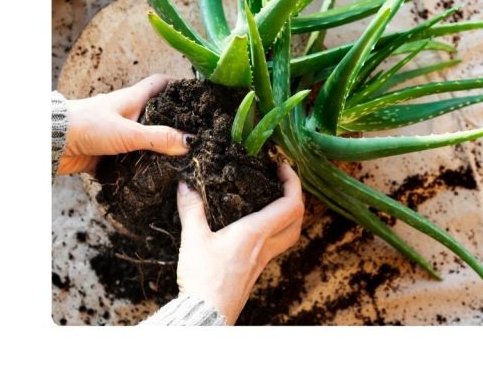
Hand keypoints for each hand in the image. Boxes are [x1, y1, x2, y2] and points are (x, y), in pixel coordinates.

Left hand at [59, 74, 190, 174]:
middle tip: (197, 136)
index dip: (179, 86)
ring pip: (145, 139)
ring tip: (183, 161)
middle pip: (157, 114)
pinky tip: (155, 177)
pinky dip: (141, 167)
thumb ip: (160, 138)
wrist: (50, 143)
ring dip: (158, 149)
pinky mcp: (108, 153)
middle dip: (175, 124)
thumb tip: (191, 142)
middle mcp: (127, 114)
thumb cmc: (87, 126)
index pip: (161, 84)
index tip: (197, 97)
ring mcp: (117, 133)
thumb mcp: (129, 132)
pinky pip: (130, 160)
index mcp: (133, 98)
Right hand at [174, 163, 303, 324]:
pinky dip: (274, 230)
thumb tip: (185, 184)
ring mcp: (263, 259)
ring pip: (289, 233)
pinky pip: (275, 245)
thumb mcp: (193, 239)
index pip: (291, 203)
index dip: (293, 181)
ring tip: (273, 201)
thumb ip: (191, 209)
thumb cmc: (204, 279)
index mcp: (256, 232)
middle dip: (295, 196)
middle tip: (281, 182)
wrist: (207, 315)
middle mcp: (266, 245)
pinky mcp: (255, 270)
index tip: (282, 167)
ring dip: (288, 215)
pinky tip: (257, 229)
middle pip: (297, 218)